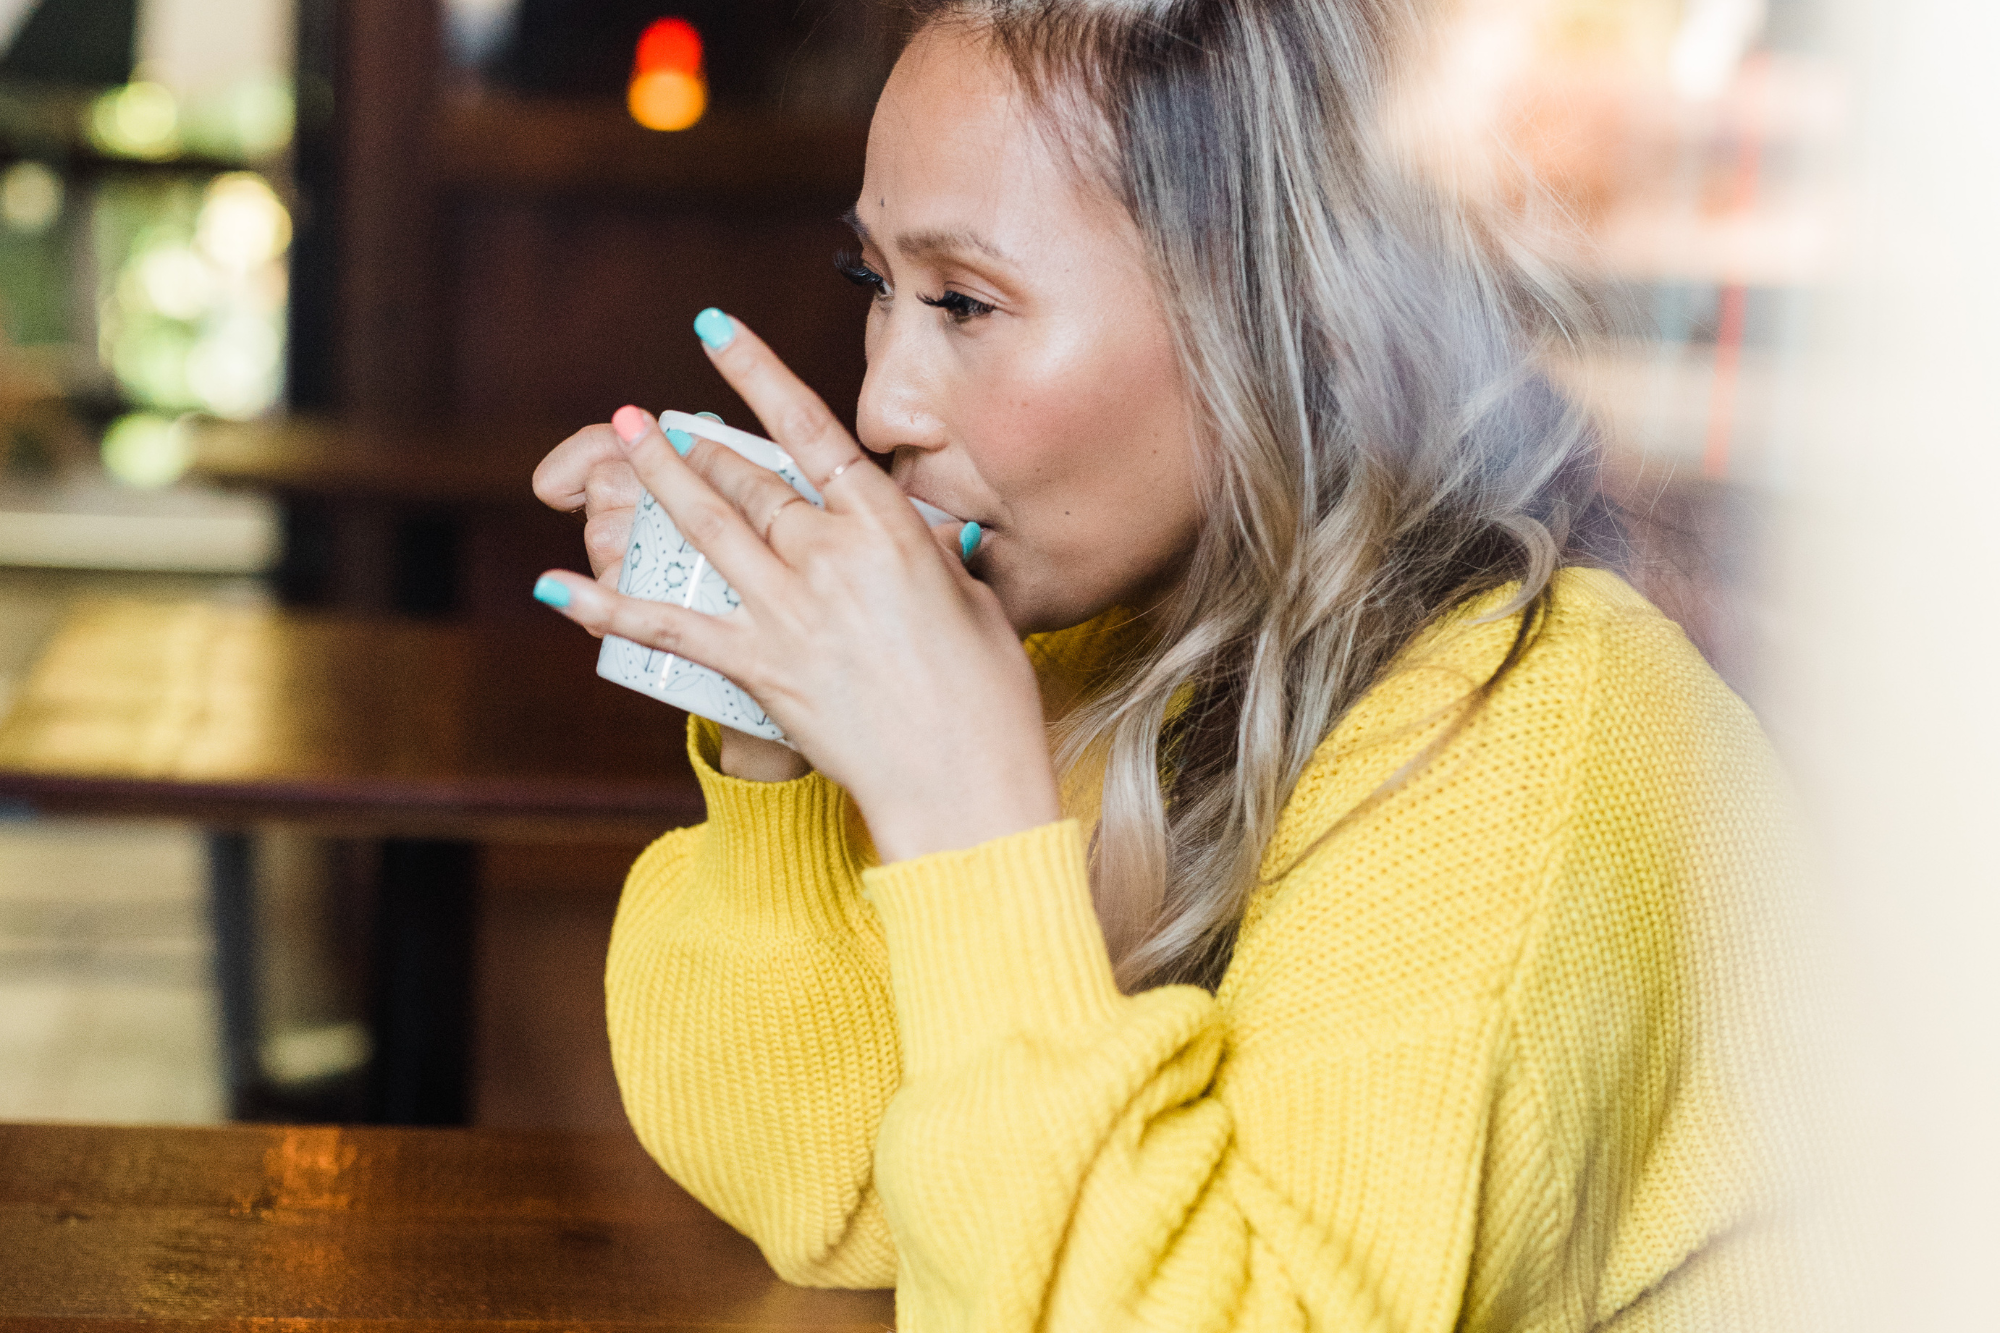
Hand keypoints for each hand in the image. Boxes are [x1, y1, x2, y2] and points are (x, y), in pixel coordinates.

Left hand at [531, 313, 1060, 862]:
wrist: (964, 779)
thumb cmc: (987, 694)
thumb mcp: (972, 598)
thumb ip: (930, 554)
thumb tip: (918, 530)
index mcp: (888, 528)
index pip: (811, 430)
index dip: (757, 373)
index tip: (715, 331)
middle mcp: (831, 556)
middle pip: (749, 482)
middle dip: (697, 446)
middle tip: (652, 422)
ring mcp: (789, 611)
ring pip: (705, 528)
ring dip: (655, 481)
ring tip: (620, 442)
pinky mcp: (760, 667)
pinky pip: (669, 628)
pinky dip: (608, 606)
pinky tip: (556, 586)